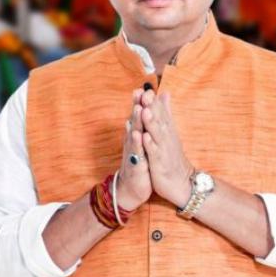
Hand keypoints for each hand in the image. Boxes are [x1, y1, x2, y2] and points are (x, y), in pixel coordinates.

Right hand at [116, 88, 152, 209]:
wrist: (131, 189)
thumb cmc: (138, 164)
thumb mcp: (141, 143)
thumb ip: (142, 126)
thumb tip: (142, 109)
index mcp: (136, 135)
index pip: (138, 116)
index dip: (140, 102)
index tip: (144, 87)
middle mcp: (132, 141)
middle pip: (134, 121)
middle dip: (137, 106)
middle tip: (140, 91)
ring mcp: (132, 152)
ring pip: (134, 134)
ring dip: (136, 121)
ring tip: (139, 108)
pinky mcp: (135, 164)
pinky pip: (136, 152)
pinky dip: (137, 143)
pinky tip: (138, 134)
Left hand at [140, 90, 193, 207]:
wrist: (182, 183)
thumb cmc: (172, 156)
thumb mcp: (170, 131)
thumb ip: (166, 112)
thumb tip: (164, 93)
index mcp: (167, 130)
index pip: (160, 112)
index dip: (153, 101)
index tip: (146, 88)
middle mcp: (166, 138)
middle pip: (159, 120)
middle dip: (152, 107)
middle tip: (146, 93)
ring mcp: (164, 150)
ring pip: (157, 134)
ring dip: (151, 122)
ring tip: (145, 110)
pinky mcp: (160, 163)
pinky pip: (154, 153)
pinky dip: (150, 145)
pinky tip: (145, 137)